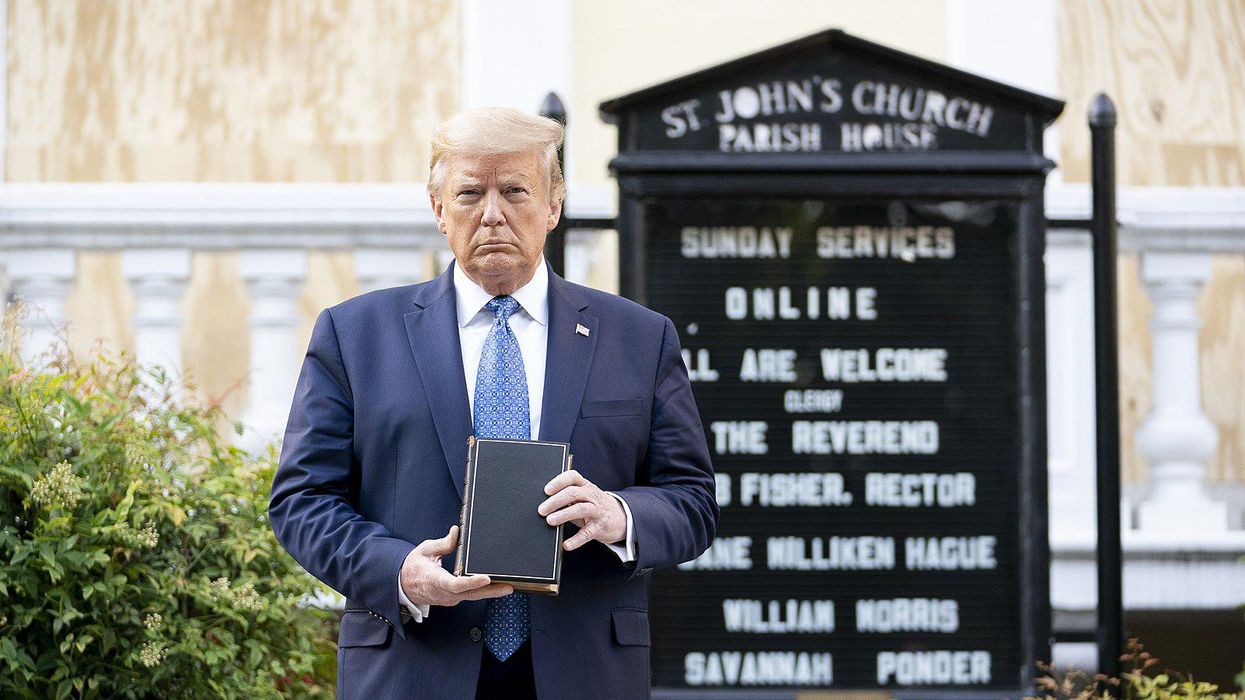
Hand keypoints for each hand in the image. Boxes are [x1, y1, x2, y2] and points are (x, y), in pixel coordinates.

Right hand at [399, 526, 513, 606]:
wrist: (403, 585)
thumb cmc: (413, 567)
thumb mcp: (425, 550)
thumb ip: (443, 543)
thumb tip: (457, 532)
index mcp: (435, 580)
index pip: (456, 584)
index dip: (472, 582)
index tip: (486, 578)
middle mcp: (444, 593)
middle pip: (470, 594)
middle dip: (491, 591)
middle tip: (508, 586)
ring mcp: (449, 599)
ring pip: (472, 596)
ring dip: (490, 592)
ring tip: (507, 585)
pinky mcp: (453, 599)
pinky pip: (470, 596)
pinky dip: (482, 591)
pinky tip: (495, 585)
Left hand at [539, 470, 626, 550]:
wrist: (622, 518)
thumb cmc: (595, 506)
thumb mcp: (584, 497)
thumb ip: (568, 498)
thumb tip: (545, 505)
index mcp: (585, 486)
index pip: (573, 477)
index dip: (559, 481)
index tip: (547, 490)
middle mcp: (592, 496)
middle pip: (573, 493)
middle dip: (556, 501)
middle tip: (542, 510)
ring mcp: (597, 511)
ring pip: (580, 509)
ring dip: (564, 514)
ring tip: (550, 521)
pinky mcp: (600, 527)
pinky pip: (587, 533)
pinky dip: (576, 539)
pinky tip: (566, 544)